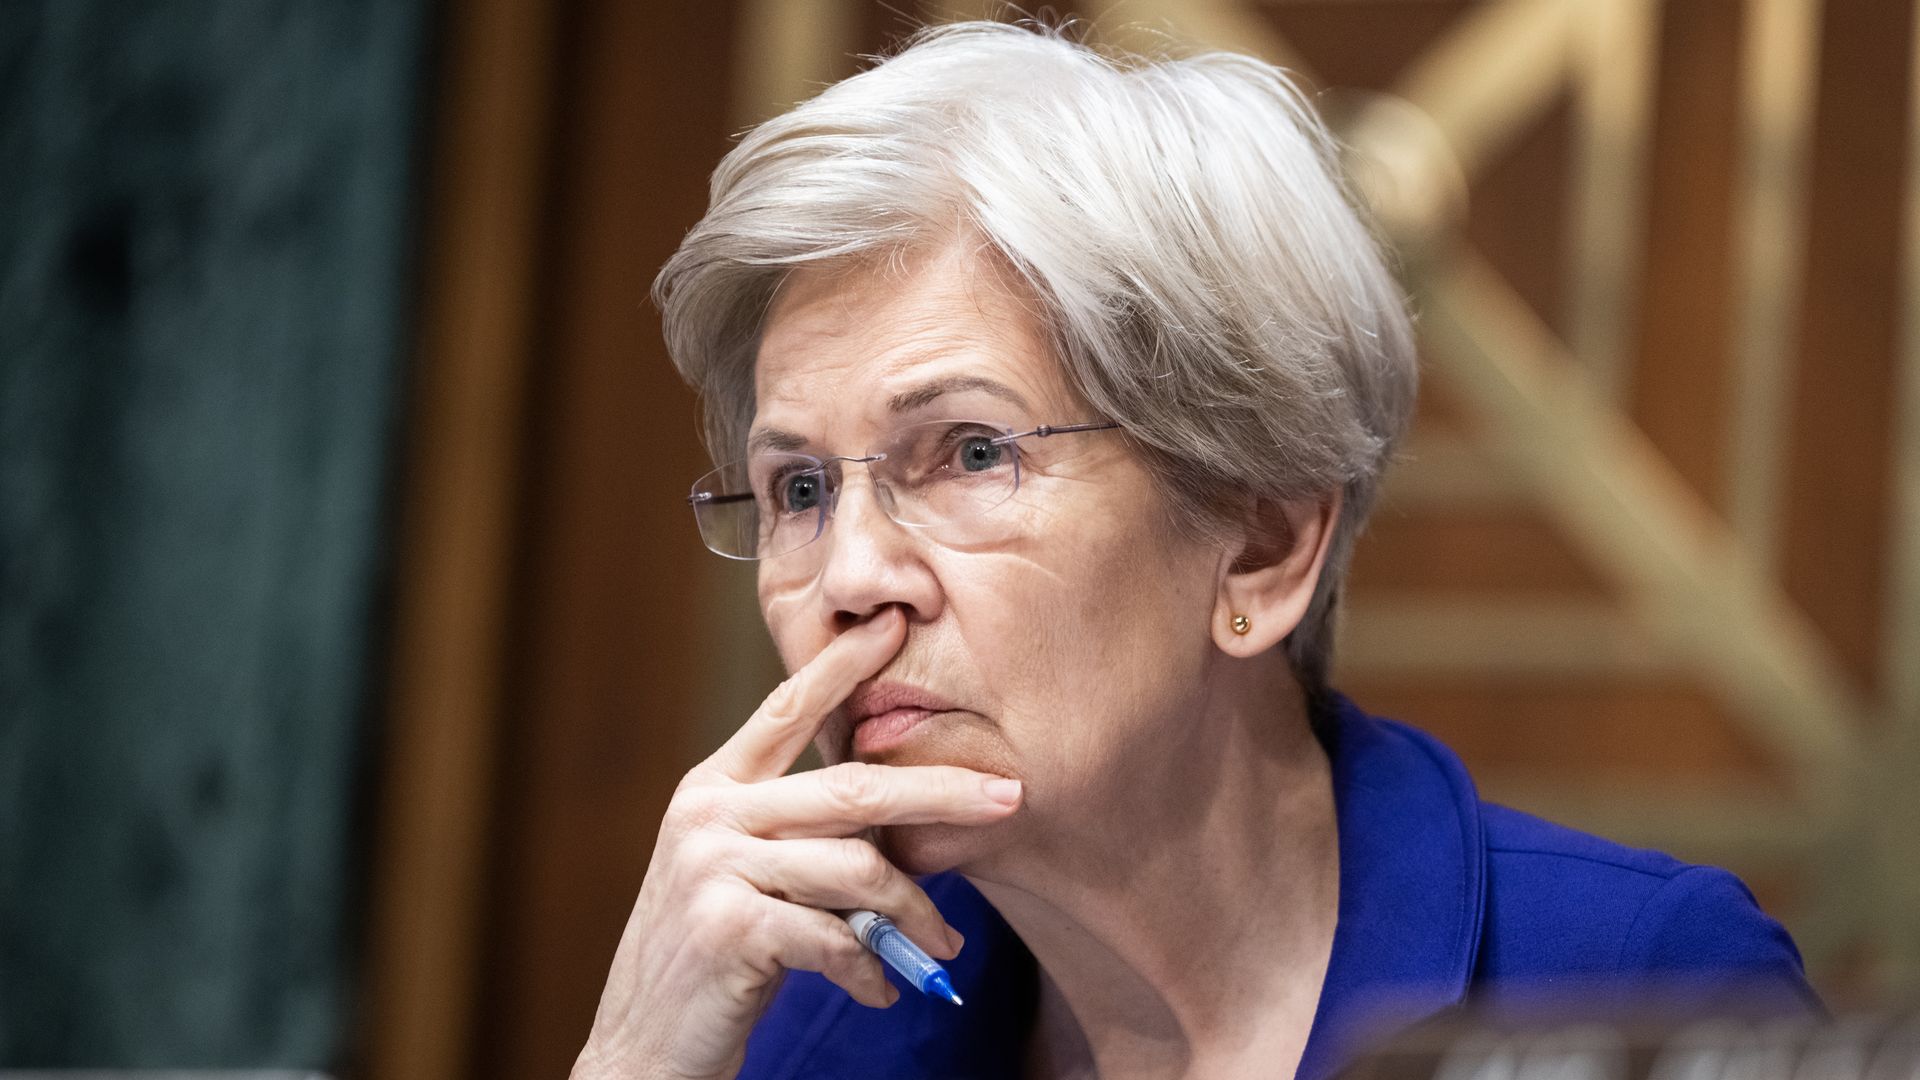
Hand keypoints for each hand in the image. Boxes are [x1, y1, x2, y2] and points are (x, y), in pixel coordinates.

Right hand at [571, 607, 1023, 1079]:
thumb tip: (899, 818)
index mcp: (714, 787)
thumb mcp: (740, 873)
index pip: (786, 706)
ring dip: (915, 913)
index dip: (842, 663)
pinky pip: (834, 937)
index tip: (894, 623)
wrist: (643, 1044)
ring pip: (856, 870)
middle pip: (852, 788)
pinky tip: (884, 987)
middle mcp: (708, 814)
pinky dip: (873, 966)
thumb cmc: (711, 956)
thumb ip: (799, 833)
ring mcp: (712, 868)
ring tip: (943, 947)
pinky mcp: (727, 929)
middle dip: (942, 791)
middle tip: (1009, 797)